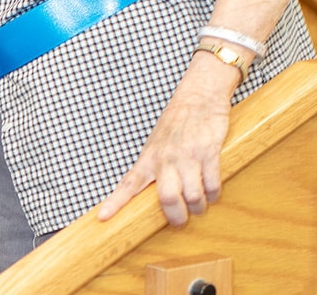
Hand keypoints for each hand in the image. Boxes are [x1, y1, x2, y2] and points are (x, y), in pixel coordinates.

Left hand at [97, 57, 235, 224]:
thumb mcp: (156, 143)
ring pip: (192, 197)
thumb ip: (153, 167)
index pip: (128, 184)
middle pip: (166, 199)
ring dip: (198, 207)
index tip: (103, 217)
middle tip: (180, 220)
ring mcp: (187, 156)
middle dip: (176, 217)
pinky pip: (212, 185)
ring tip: (200, 205)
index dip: (115, 202)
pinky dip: (214, 194)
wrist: (198, 95)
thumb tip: (151, 193)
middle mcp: (165, 159)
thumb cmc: (177, 122)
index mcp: (148, 158)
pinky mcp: (208, 153)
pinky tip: (212, 192)